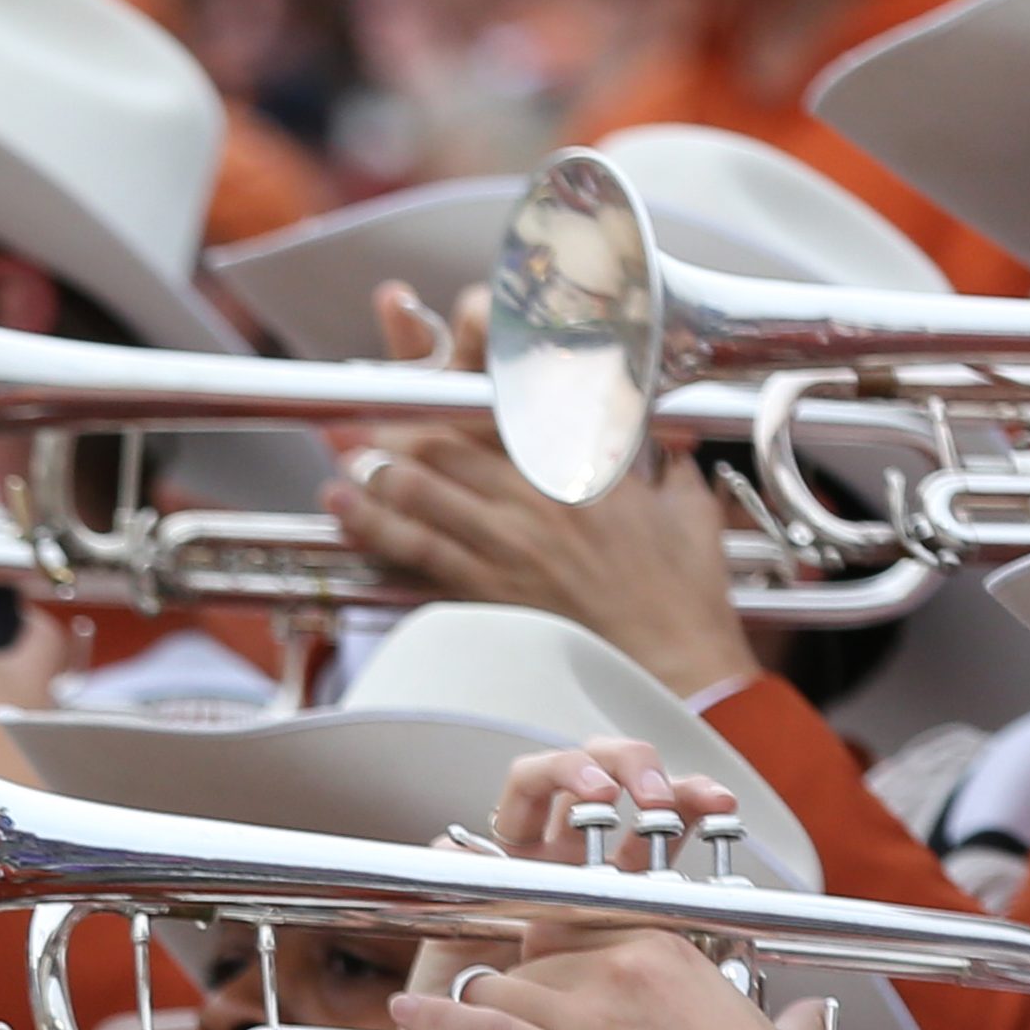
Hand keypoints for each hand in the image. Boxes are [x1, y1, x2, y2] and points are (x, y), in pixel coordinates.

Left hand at [327, 422, 760, 699]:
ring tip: (341, 446)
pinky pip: (421, 549)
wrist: (676, 660)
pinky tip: (343, 504)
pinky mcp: (492, 587)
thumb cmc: (686, 590)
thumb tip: (669, 432)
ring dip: (376, 464)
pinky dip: (376, 524)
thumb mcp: (688, 505)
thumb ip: (668, 460)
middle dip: (401, 420)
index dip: (466, 387)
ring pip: (426, 487)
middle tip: (364, 404)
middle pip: (451, 441)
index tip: (438, 369)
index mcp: (587, 465)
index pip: (512, 411)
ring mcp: (511, 541)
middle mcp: (540, 496)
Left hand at [384, 733, 856, 1029]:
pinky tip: (410, 1013)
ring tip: (437, 1008)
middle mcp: (625, 965)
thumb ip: (791, 1023)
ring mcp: (594, 1012)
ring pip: (506, 985)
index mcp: (669, 947)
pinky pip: (487, 1028)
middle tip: (484, 987)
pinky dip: (441, 1019)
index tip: (527, 951)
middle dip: (510, 975)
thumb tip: (810, 1019)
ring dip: (474, 999)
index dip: (546, 942)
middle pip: (535, 952)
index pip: (579, 921)